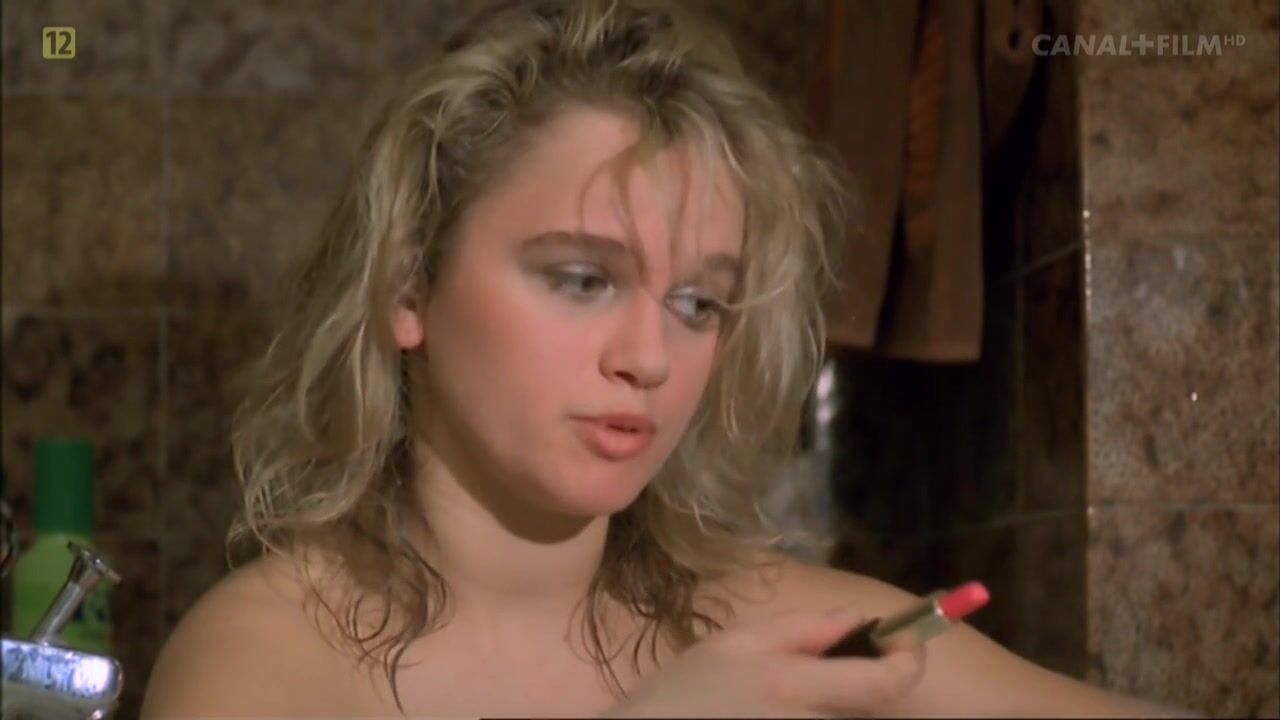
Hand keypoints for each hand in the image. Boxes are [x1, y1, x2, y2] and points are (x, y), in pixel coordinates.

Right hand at [598, 606, 925, 717]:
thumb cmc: (682, 696)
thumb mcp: (735, 644)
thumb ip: (803, 628)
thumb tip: (861, 620)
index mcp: (793, 686)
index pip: (887, 682)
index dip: (909, 661)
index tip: (905, 645)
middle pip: (867, 709)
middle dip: (858, 686)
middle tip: (817, 675)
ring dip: (828, 709)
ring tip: (774, 703)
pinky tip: (767, 717)